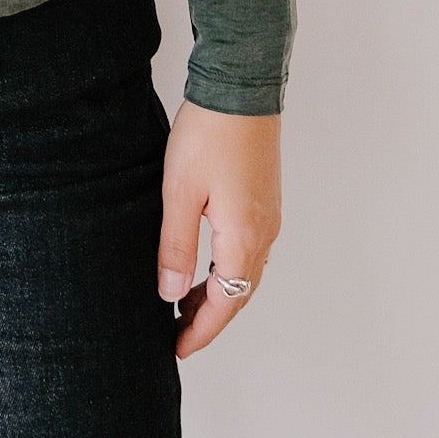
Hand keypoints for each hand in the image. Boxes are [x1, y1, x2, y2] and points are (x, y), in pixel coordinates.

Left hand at [157, 99, 280, 359]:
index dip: (201, 330)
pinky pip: (248, 249)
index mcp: (244, 238)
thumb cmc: (208, 135)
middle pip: (239, 292)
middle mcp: (264, 232)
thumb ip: (176, 247)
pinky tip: (204, 262)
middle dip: (209, 316)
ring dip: (218, 291)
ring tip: (184, 301)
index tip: (178, 349)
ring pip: (245, 271)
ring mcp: (267, 215)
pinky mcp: (263, 199)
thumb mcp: (180, 193)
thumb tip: (171, 294)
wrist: (239, 88)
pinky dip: (226, 268)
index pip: (225, 302)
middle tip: (177, 332)